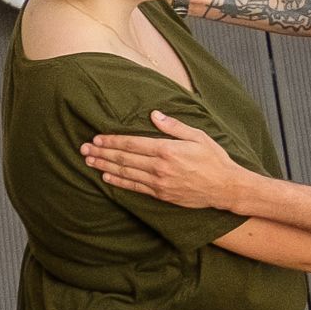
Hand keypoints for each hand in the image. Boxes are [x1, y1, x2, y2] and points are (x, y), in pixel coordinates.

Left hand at [83, 109, 246, 208]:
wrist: (226, 188)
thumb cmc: (215, 159)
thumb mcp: (198, 137)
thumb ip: (174, 126)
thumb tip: (154, 115)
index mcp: (167, 150)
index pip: (133, 144)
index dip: (113, 141)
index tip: (97, 138)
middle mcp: (160, 167)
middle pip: (124, 158)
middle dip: (102, 153)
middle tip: (84, 149)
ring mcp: (159, 183)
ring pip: (126, 173)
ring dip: (105, 166)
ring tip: (89, 161)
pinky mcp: (161, 194)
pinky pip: (135, 187)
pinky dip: (119, 182)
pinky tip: (106, 176)